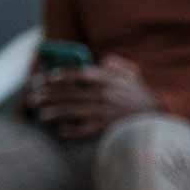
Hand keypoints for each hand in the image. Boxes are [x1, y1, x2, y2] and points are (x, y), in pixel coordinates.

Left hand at [30, 54, 160, 139]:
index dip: (60, 75)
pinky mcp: (106, 126)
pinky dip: (72, 130)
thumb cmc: (140, 93)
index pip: (79, 74)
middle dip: (49, 94)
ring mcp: (104, 111)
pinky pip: (85, 128)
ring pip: (72, 110)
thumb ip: (116, 64)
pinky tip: (59, 130)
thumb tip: (103, 59)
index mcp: (107, 78)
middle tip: (33, 96)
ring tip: (40, 113)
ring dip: (54, 111)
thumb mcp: (131, 73)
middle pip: (70, 92)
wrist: (156, 114)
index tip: (45, 77)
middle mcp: (103, 93)